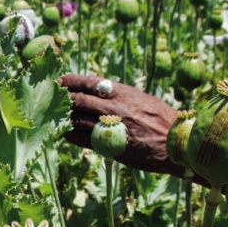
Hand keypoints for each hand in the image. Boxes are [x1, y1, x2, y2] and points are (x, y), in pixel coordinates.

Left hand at [60, 73, 182, 176]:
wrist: (176, 144)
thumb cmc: (162, 120)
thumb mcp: (142, 99)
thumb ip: (120, 95)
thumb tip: (100, 91)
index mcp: (123, 93)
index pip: (89, 82)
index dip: (70, 80)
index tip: (58, 79)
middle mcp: (114, 108)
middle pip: (78, 100)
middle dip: (62, 98)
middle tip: (50, 98)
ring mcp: (110, 127)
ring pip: (77, 119)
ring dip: (63, 117)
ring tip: (54, 115)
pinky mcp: (109, 146)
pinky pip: (81, 139)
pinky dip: (69, 134)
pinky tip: (64, 132)